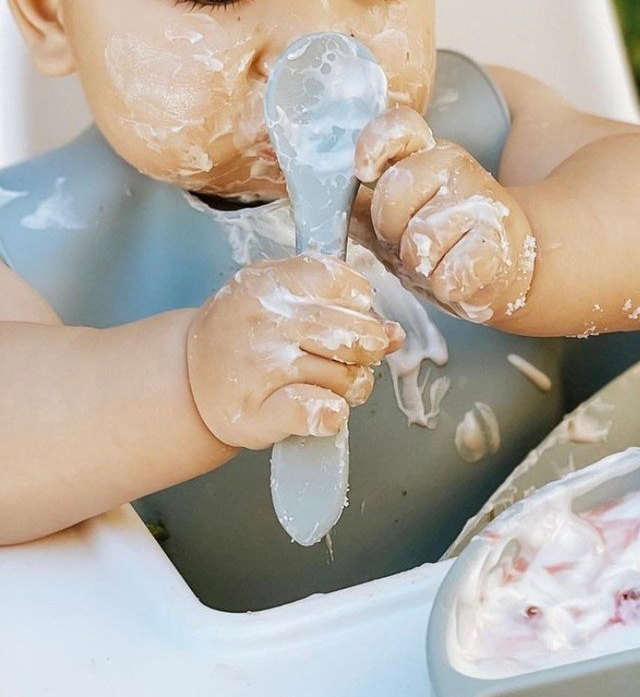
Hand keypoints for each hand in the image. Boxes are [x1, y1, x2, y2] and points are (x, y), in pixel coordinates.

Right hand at [187, 256, 402, 448]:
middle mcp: (267, 319)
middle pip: (359, 336)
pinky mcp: (259, 412)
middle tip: (343, 360)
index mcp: (272, 281)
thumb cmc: (246, 337)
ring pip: (348, 378)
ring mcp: (262, 366)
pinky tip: (320, 410)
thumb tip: (395, 334)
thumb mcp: (286, 305)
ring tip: (326, 384)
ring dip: (350, 387)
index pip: (349, 285)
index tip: (347, 319)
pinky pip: (323, 412)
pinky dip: (331, 415)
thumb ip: (343, 311)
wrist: (187, 380)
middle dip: (364, 353)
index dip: (360, 308)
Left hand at [354, 106, 535, 322]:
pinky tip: (459, 280)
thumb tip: (319, 198)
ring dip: (421, 266)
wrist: (502, 271)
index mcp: (424, 155)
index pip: (400, 126)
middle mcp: (455, 165)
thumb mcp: (397, 221)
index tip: (363, 169)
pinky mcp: (498, 240)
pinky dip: (446, 286)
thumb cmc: (442, 244)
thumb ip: (362, 206)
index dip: (375, 142)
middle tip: (411, 244)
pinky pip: (449, 271)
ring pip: (421, 239)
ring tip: (439, 263)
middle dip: (391, 232)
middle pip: (394, 193)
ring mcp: (481, 199)